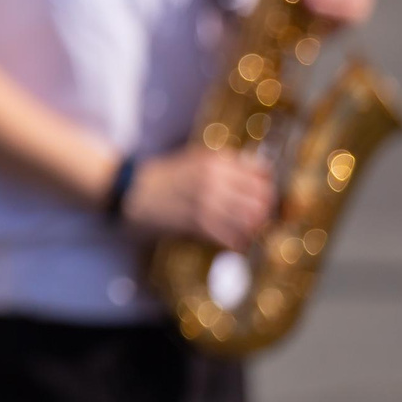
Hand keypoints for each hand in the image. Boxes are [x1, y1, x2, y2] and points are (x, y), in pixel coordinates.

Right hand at [122, 146, 274, 249]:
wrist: (132, 191)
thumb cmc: (167, 176)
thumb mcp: (196, 159)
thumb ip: (227, 164)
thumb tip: (262, 173)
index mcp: (216, 162)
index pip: (262, 175)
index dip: (269, 189)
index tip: (266, 198)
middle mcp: (215, 180)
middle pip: (262, 199)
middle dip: (266, 211)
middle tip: (261, 219)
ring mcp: (207, 202)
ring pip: (252, 220)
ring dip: (255, 229)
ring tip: (249, 232)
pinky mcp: (198, 224)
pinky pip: (233, 238)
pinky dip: (239, 243)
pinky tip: (235, 243)